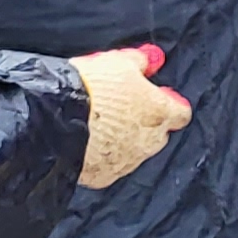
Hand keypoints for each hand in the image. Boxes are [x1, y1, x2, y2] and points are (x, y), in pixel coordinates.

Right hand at [72, 44, 193, 188]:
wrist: (57, 120)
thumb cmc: (93, 88)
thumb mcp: (119, 62)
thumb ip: (141, 62)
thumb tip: (151, 60)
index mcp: (160, 113)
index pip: (181, 113)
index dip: (168, 103)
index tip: (154, 95)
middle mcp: (150, 142)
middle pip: (158, 134)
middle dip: (145, 123)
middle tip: (122, 108)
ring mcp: (128, 163)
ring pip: (133, 152)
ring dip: (123, 140)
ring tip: (98, 124)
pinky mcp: (104, 177)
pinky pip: (108, 166)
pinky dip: (101, 156)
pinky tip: (86, 142)